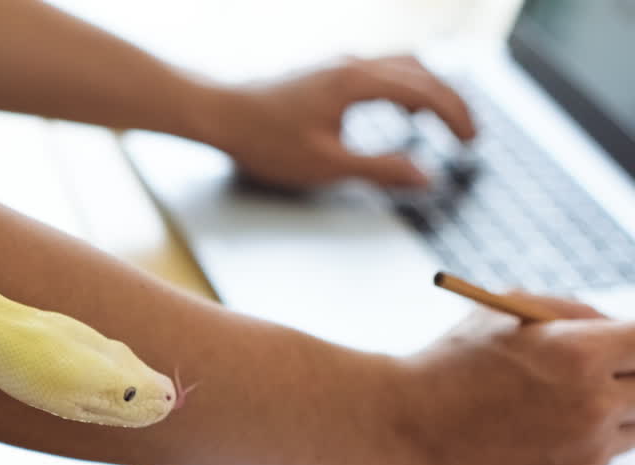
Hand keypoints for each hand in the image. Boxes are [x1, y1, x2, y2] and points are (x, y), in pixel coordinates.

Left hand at [198, 55, 476, 188]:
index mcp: (360, 82)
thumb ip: (380, 171)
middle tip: (468, 135)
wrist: (217, 113)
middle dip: (449, 103)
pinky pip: (378, 70)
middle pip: (421, 72)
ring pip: (400, 65)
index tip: (471, 143)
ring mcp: (337, 63)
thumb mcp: (326, 166)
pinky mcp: (324, 71)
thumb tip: (426, 177)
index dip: (456, 117)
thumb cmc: (264, 140)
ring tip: (438, 122)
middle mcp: (353, 63)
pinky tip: (394, 112)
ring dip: (426, 91)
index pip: (427, 91)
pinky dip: (400, 87)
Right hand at [393, 294, 634, 464]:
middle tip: (596, 376)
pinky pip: (604, 462)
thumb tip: (618, 328)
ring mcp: (587, 451)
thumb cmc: (446, 367)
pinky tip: (533, 439)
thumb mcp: (506, 312)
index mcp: (580, 352)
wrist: (400, 431)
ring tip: (550, 407)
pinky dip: (581, 450)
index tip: (631, 350)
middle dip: (628, 378)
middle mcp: (593, 404)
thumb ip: (575, 313)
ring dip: (609, 415)